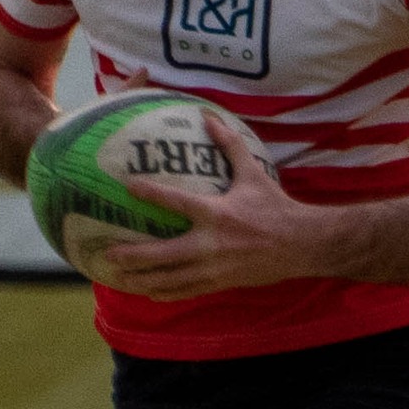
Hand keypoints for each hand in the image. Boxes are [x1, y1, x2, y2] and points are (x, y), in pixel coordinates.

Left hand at [103, 112, 334, 299]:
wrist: (301, 244)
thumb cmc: (275, 207)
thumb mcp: (253, 173)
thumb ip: (229, 145)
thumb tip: (208, 116)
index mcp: (216, 213)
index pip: (176, 202)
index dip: (151, 193)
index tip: (128, 187)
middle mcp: (210, 244)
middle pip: (162, 254)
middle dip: (132, 255)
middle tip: (107, 252)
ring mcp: (213, 268)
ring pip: (169, 280)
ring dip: (141, 280)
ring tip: (118, 278)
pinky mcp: (219, 282)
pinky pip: (185, 291)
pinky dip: (164, 293)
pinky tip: (147, 292)